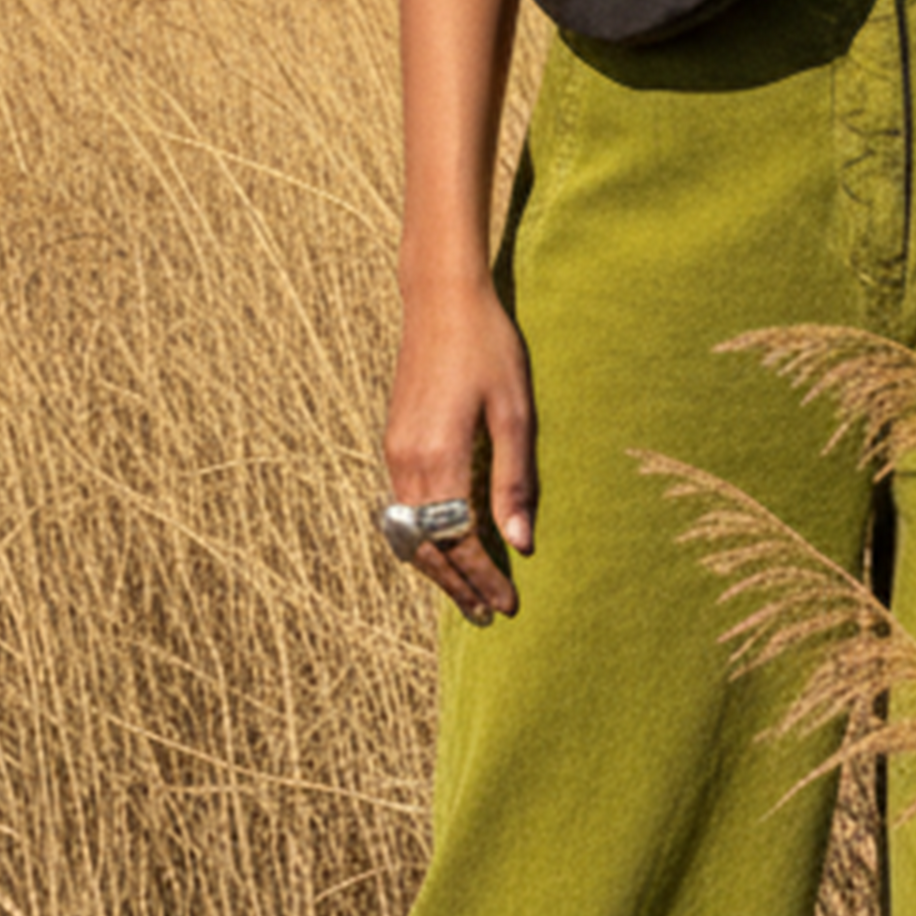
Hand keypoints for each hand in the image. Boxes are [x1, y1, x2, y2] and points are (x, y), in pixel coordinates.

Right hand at [384, 278, 536, 622]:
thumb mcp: (514, 414)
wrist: (441, 300)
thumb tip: (522, 544)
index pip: (457, 542)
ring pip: (409, 532)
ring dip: (438, 566)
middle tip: (486, 615)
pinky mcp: (394, 441)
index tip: (507, 605)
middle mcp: (406, 462)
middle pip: (425, 548)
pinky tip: (448, 544)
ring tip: (468, 592)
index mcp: (438, 458)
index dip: (483, 578)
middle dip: (456, 586)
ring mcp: (394, 452)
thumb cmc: (488, 349)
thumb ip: (514, 482)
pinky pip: (403, 508)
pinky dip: (425, 537)